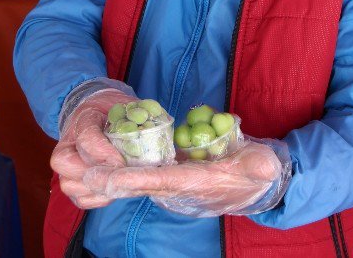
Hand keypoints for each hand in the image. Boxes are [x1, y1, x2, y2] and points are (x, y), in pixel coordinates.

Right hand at [51, 89, 135, 208]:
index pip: (86, 139)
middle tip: (121, 176)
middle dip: (96, 173)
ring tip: (120, 183)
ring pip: (69, 184)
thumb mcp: (128, 106)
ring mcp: (66, 165)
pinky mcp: (73, 183)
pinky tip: (115, 191)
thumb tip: (156, 132)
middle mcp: (68, 142)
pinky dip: (98, 199)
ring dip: (97, 188)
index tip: (122, 162)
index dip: (104, 153)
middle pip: (65, 163)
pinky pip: (80, 199)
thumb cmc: (117, 111)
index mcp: (83, 119)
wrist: (103, 116)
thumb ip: (139, 115)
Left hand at [83, 140, 289, 216]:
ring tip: (86, 171)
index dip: (142, 179)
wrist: (254, 186)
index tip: (117, 178)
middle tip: (88, 176)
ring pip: (140, 183)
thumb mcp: (263, 166)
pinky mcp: (172, 179)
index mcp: (199, 183)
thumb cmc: (256, 173)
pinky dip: (124, 174)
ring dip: (114, 179)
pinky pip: (144, 178)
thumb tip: (265, 166)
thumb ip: (261, 166)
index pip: (166, 181)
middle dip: (116, 181)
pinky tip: (104, 164)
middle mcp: (182, 188)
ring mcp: (175, 185)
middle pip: (144, 185)